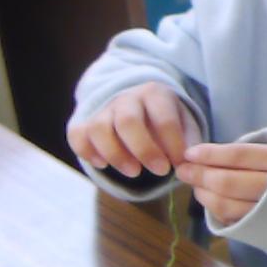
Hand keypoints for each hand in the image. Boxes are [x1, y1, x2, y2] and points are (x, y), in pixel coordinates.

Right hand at [67, 83, 198, 178]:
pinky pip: (77, 135)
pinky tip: (102, 165)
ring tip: (134, 172)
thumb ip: (189, 141)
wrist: (139, 106)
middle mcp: (126, 98)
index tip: (179, 164)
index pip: (163, 118)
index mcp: (155, 94)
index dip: (172, 143)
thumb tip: (188, 162)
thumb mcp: (185, 124)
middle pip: (128, 121)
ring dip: (116, 154)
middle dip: (145, 150)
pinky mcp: (85, 123)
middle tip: (160, 171)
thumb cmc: (165, 120)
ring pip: (100, 128)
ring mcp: (103, 110)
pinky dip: (87, 151)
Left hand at [177, 142, 266, 225]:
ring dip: (203, 193)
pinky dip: (214, 208)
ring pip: (225, 204)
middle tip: (183, 169)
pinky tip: (208, 199)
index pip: (239, 156)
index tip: (190, 153)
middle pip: (228, 181)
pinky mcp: (263, 228)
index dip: (210, 154)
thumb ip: (249, 154)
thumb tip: (206, 155)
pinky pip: (231, 219)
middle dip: (200, 175)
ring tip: (195, 185)